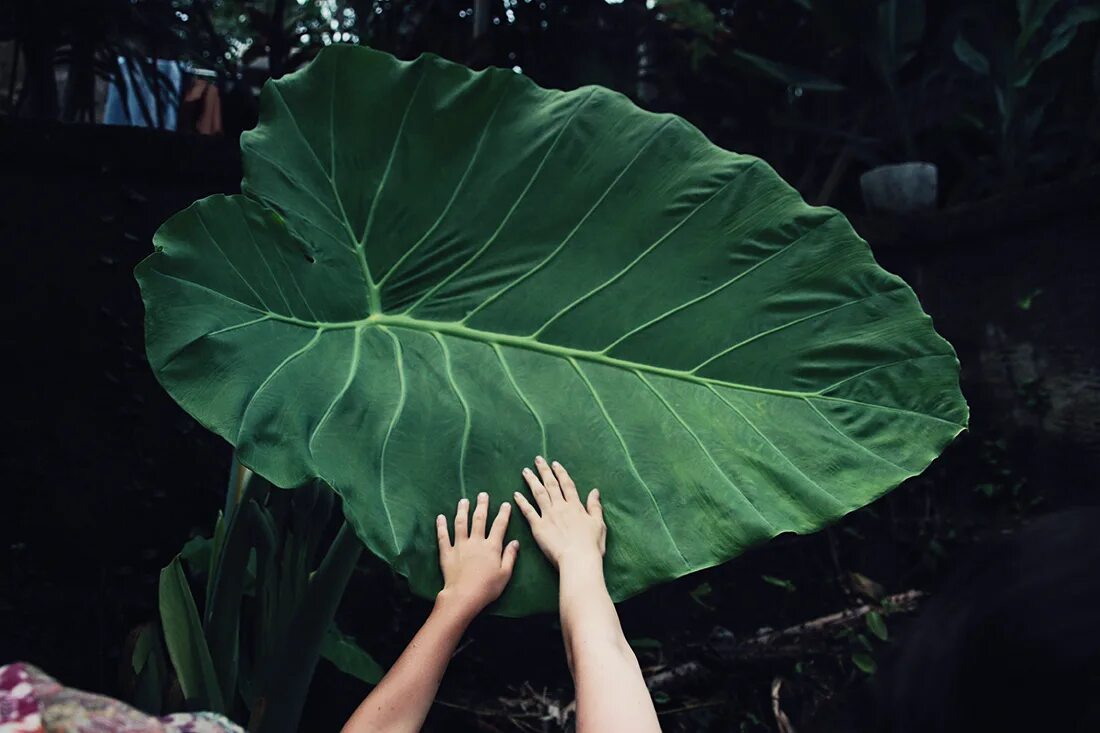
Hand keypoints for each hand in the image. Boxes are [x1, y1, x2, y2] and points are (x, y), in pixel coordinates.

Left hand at [436, 492, 518, 617]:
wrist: (464, 596)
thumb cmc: (487, 588)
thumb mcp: (505, 574)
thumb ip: (510, 556)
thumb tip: (515, 542)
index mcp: (492, 547)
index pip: (499, 526)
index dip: (503, 514)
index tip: (505, 504)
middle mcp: (476, 542)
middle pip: (479, 519)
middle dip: (482, 506)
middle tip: (483, 494)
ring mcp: (460, 545)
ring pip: (461, 523)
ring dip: (462, 510)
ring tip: (463, 500)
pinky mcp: (447, 552)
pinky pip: (443, 536)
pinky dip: (441, 526)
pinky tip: (440, 517)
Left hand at [514, 456, 605, 569]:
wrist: (578, 560)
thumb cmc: (591, 546)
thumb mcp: (599, 524)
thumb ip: (595, 507)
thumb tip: (595, 491)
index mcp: (576, 506)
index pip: (567, 485)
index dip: (561, 473)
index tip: (555, 464)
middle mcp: (561, 507)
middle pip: (551, 485)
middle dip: (544, 471)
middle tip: (537, 460)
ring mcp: (548, 515)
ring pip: (538, 494)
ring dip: (532, 481)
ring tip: (525, 471)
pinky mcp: (538, 527)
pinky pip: (528, 511)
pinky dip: (522, 502)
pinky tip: (516, 494)